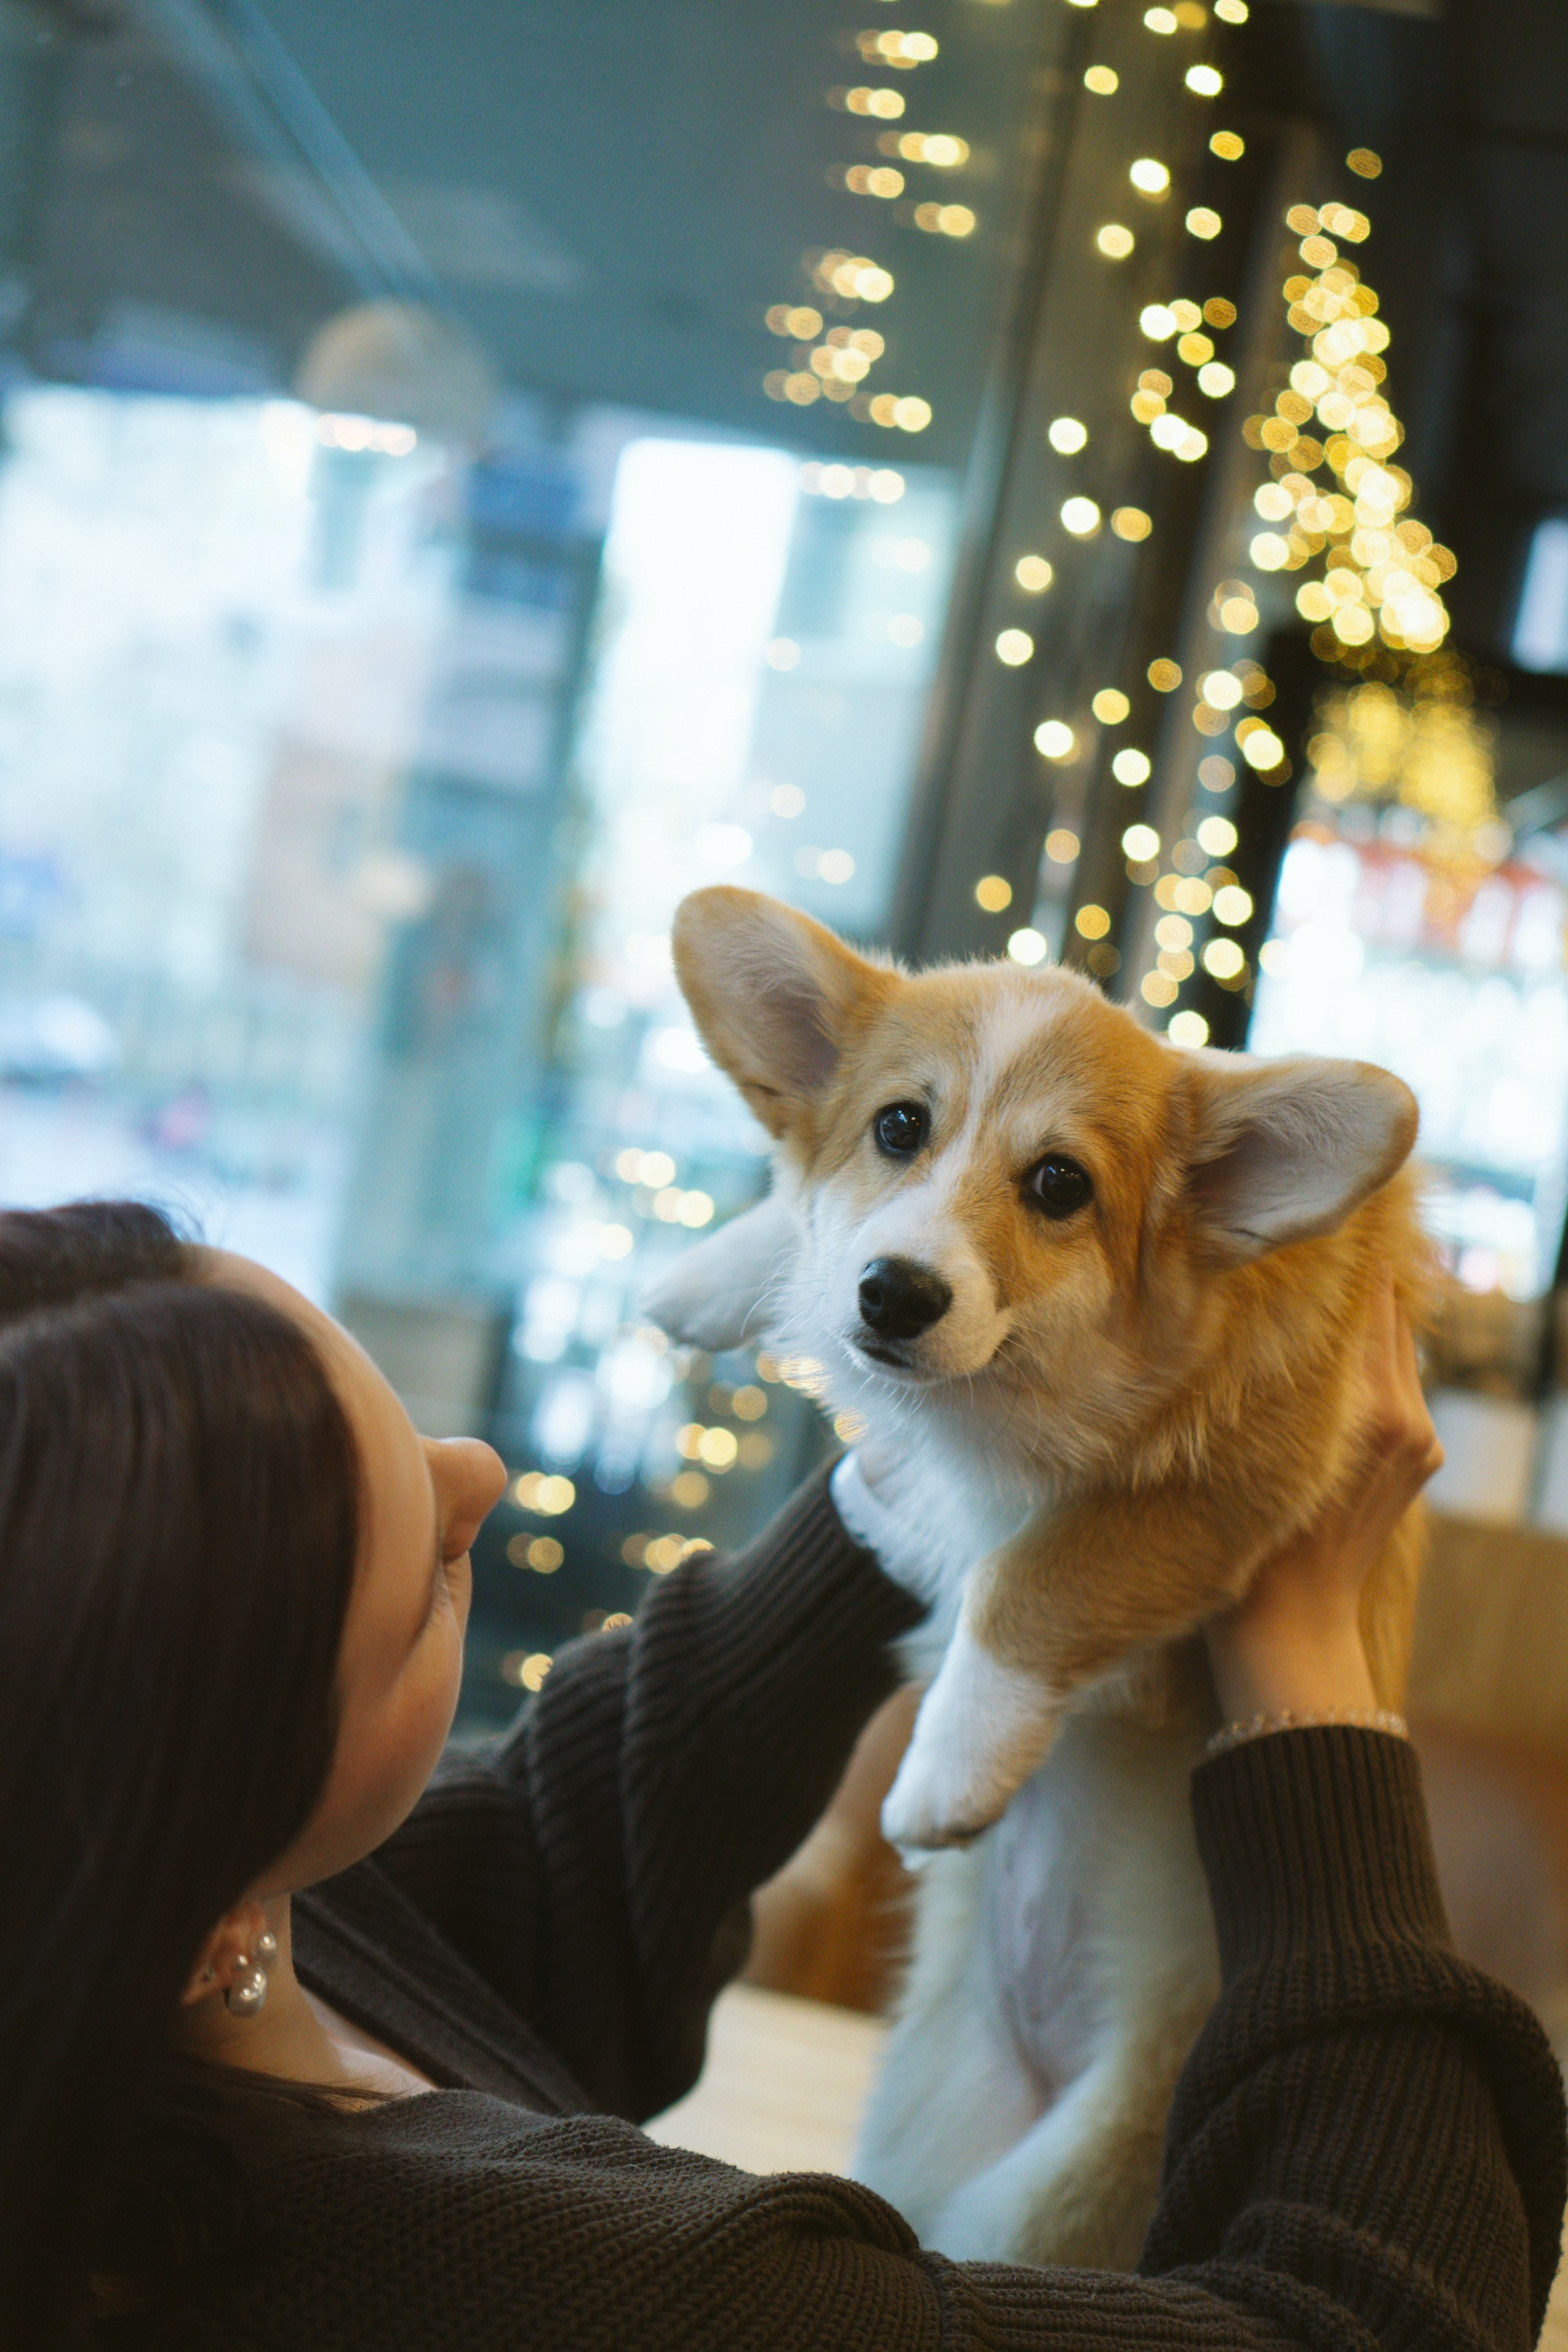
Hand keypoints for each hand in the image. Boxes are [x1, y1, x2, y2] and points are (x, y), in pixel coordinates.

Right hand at [1204, 1276, 1443, 1725]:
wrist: (1294, 1630)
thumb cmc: (1253, 1544)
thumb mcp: (1257, 1445)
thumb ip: (1281, 1372)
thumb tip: (1277, 1297)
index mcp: (1370, 1409)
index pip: (1365, 1299)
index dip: (1338, 1255)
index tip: (1306, 1215)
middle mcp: (1406, 1416)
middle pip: (1386, 1314)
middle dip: (1349, 1279)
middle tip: (1304, 1233)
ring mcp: (1419, 1439)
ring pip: (1392, 1347)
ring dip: (1358, 1319)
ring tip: (1310, 1283)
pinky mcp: (1419, 1455)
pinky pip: (1395, 1382)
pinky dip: (1368, 1358)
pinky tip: (1327, 1347)